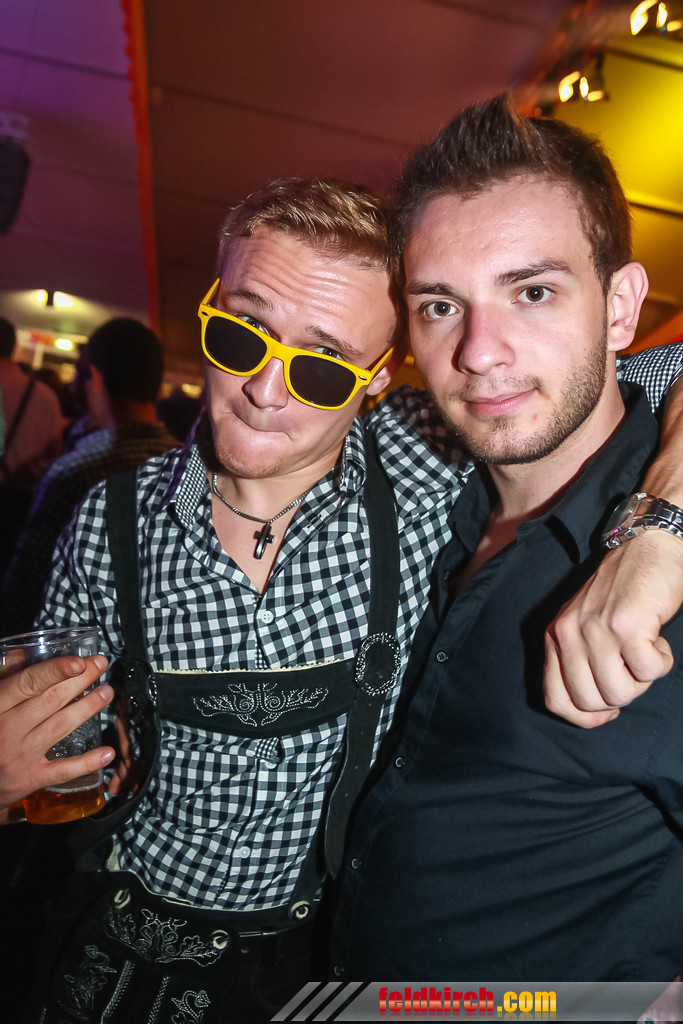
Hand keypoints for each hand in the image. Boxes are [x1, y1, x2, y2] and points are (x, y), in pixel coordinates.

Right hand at [0, 654, 114, 821]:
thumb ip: (4, 679)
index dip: (56, 671)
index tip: (80, 662)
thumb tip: (22, 655)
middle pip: (50, 700)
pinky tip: (108, 753)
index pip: (27, 683)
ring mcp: (19, 756)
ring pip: (60, 727)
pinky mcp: (29, 778)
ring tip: (107, 692)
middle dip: (80, 680)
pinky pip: (63, 770)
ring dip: (88, 707)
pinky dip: (87, 762)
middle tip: (101, 665)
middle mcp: (6, 730)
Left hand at [544, 531, 682, 727]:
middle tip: (633, 668)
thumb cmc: (622, 592)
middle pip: (591, 702)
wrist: (647, 547)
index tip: (608, 710)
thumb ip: (577, 660)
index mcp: (555, 636)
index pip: (555, 700)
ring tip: (644, 649)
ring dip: (642, 679)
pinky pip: (648, 671)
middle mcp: (568, 633)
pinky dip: (661, 662)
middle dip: (621, 696)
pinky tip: (657, 639)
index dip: (585, 716)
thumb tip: (590, 709)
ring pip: (619, 693)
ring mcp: (596, 629)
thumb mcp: (584, 624)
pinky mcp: (627, 625)